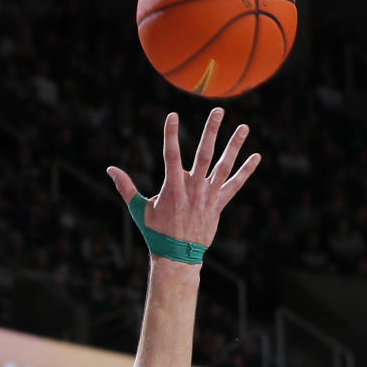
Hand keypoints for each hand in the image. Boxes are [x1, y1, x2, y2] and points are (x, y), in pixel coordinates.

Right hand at [108, 108, 259, 249]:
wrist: (176, 257)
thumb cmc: (155, 233)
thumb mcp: (138, 209)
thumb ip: (125, 187)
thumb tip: (110, 170)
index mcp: (172, 188)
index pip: (171, 155)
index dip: (170, 134)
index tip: (172, 115)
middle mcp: (193, 189)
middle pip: (204, 154)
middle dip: (211, 131)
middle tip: (218, 110)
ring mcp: (208, 196)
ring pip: (223, 166)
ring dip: (234, 145)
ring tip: (244, 127)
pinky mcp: (218, 205)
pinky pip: (234, 185)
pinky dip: (246, 171)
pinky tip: (256, 156)